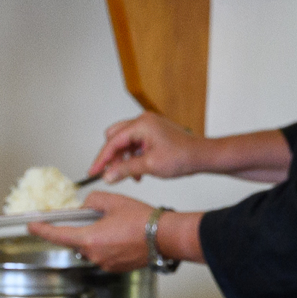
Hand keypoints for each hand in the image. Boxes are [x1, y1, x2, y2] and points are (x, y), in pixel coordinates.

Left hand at [31, 192, 155, 272]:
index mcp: (89, 239)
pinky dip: (106, 244)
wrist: (165, 237)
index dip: (42, 230)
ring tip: (113, 225)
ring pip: (90, 248)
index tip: (32, 226)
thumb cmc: (143, 221)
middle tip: (92, 217)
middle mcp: (94, 255)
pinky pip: (103, 254)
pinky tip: (120, 235)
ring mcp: (105, 263)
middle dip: (79, 229)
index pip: (57, 235)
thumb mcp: (113, 201)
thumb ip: (93, 201)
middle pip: (75, 241)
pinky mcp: (115, 267)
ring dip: (94, 236)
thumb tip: (86, 205)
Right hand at [89, 110, 204, 182]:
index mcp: (141, 124)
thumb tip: (107, 176)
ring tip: (129, 174)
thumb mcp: (149, 166)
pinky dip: (132, 157)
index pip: (112, 142)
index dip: (101, 159)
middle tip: (110, 173)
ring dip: (123, 159)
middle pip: (115, 138)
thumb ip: (124, 170)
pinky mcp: (153, 133)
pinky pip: (134, 144)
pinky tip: (137, 170)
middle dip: (112, 157)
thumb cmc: (183, 156)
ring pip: (124, 142)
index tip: (93, 171)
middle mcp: (143, 121)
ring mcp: (149, 126)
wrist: (202, 156)